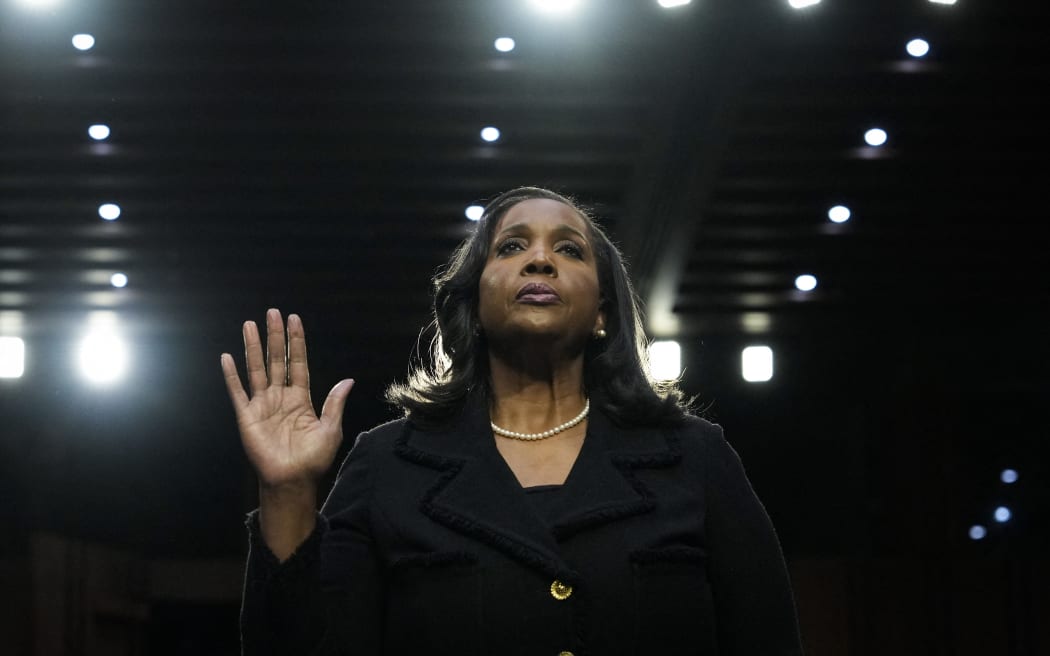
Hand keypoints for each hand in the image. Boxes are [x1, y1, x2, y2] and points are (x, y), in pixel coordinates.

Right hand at [220, 308, 353, 490]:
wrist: (292, 480)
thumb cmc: (313, 459)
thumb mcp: (330, 429)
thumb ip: (334, 403)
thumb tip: (348, 380)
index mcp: (301, 398)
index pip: (298, 362)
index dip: (296, 341)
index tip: (294, 319)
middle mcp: (280, 397)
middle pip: (276, 359)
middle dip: (275, 336)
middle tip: (272, 312)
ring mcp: (262, 405)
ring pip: (256, 369)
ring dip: (252, 347)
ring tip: (249, 324)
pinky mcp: (246, 416)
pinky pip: (237, 391)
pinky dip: (231, 375)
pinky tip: (227, 357)